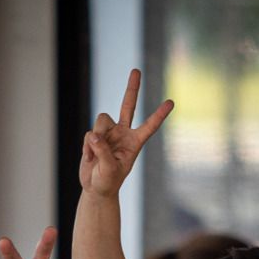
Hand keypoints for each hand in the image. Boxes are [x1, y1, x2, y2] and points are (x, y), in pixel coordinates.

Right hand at [78, 69, 172, 196]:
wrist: (96, 188)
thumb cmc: (108, 182)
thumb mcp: (109, 170)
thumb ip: (102, 151)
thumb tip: (93, 134)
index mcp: (134, 143)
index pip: (149, 126)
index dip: (159, 115)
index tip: (171, 102)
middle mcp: (123, 133)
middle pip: (128, 105)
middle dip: (132, 88)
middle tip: (136, 70)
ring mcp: (109, 133)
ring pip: (101, 121)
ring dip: (96, 137)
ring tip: (95, 155)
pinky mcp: (94, 136)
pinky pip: (89, 134)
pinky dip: (87, 147)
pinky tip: (89, 158)